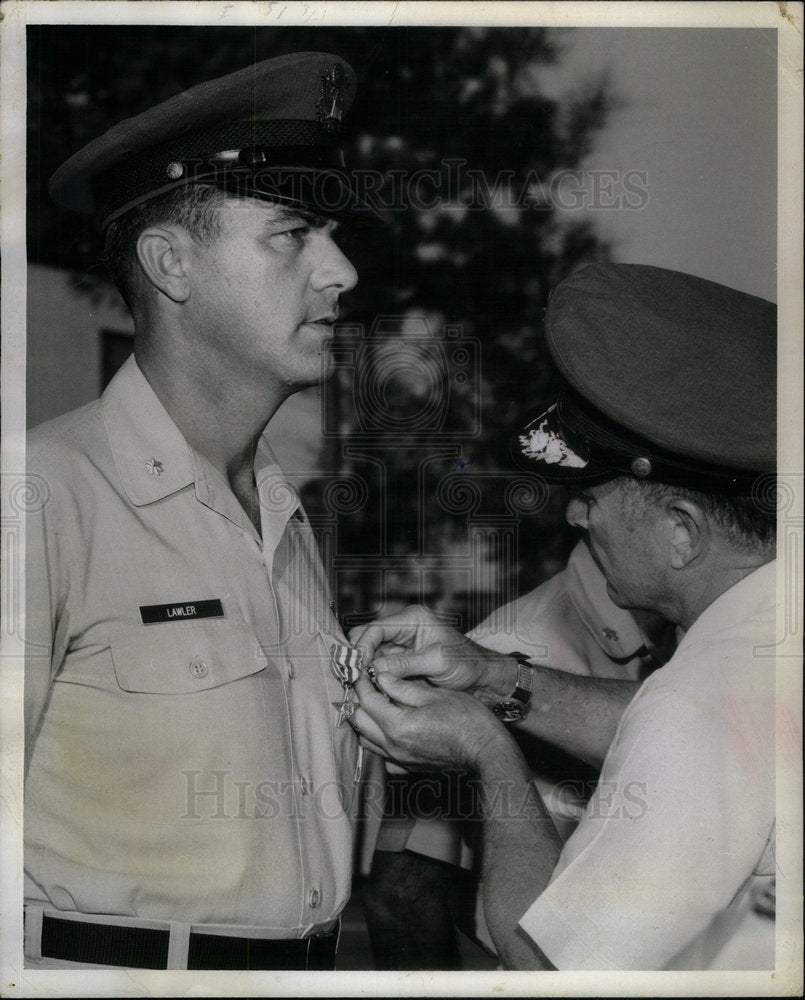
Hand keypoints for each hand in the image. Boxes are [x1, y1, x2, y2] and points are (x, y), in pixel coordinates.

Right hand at [349, 605, 514, 696]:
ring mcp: (400, 647)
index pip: (376, 628)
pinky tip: (368, 691)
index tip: (358, 669)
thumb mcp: (439, 662)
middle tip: (352, 679)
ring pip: (369, 656)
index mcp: (412, 619)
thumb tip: (375, 668)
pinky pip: (378, 669)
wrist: (483, 679)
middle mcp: (402, 629)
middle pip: (367, 639)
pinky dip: (372, 679)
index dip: (363, 647)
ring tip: (357, 688)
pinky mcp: (400, 663)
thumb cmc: (468, 663)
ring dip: (363, 671)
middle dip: (358, 658)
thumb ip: (407, 663)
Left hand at [351, 672, 512, 771]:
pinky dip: (378, 741)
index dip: (362, 683)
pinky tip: (389, 728)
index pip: (367, 701)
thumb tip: (381, 676)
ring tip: (376, 703)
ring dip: (366, 721)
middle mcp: (393, 746)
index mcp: (397, 725)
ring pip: (366, 740)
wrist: (485, 750)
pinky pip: (382, 756)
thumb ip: (402, 686)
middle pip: (360, 722)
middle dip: (359, 701)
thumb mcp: (434, 694)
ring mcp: (400, 760)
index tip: (364, 671)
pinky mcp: (408, 767)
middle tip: (367, 685)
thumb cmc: (466, 719)